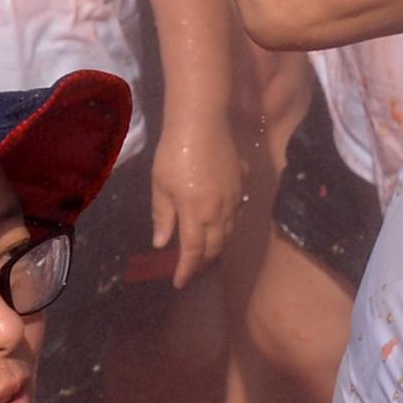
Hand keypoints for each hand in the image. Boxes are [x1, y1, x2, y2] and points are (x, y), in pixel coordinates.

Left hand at [150, 107, 238, 287]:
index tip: (179, 282)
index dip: (187, 270)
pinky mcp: (242, 182)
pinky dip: (228, 225)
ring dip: (217, 245)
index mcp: (197, 214)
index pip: (194, 252)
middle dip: (202, 261)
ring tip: (205, 250)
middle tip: (191, 268)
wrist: (202, 120)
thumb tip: (162, 243)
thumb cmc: (174, 151)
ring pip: (229, 231)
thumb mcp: (160, 185)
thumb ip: (162, 216)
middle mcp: (220, 211)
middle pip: (215, 246)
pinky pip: (237, 213)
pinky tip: (221, 222)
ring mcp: (235, 197)